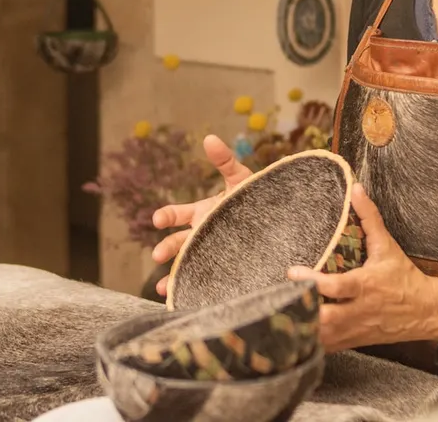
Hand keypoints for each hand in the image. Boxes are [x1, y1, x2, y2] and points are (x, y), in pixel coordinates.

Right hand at [150, 134, 253, 296]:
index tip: (157, 220)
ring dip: (173, 276)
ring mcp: (212, 253)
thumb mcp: (241, 179)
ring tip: (165, 288)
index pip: (177, 214)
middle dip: (165, 249)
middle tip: (157, 256)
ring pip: (186, 265)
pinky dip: (192, 289)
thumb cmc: (256, 198)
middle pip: (178, 243)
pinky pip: (205, 280)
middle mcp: (202, 235)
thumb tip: (210, 138)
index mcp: (202, 213)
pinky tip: (184, 299)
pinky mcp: (224, 269)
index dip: (166, 216)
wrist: (280, 223)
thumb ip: (226, 162)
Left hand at [287, 183, 437, 352]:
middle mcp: (360, 310)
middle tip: (278, 298)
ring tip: (279, 314)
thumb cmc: (403, 277)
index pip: (338, 287)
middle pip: (327, 319)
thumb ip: (370, 218)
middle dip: (302, 312)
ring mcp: (356, 330)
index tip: (292, 271)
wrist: (427, 312)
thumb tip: (355, 189)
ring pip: (324, 337)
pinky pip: (328, 347)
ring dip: (303, 328)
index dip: (313, 283)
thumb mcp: (387, 246)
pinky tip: (294, 332)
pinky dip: (310, 342)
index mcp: (367, 285)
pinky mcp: (354, 342)